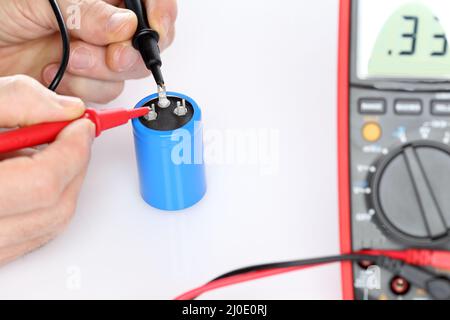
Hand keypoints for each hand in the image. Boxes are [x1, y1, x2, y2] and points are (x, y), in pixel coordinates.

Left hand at [0, 0, 176, 102]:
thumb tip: (125, 26)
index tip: (156, 29)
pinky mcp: (86, 78)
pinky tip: (57, 73)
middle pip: (145, 43)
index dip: (161, 14)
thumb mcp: (41, 2)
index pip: (150, 1)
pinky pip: (104, 91)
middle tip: (111, 56)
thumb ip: (86, 11)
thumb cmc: (1, 12)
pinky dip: (82, 88)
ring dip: (98, 71)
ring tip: (67, 59)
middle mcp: (104, 24)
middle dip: (129, 54)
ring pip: (126, 72)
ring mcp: (96, 52)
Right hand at [0, 75, 94, 265]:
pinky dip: (43, 204)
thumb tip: (67, 110)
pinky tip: (25, 174)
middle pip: (54, 208)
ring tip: (42, 151)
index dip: (73, 150)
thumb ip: (13, 100)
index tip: (82, 125)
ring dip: (61, 184)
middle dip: (74, 166)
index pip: (42, 183)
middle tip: (73, 135)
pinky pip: (30, 236)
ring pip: (47, 226)